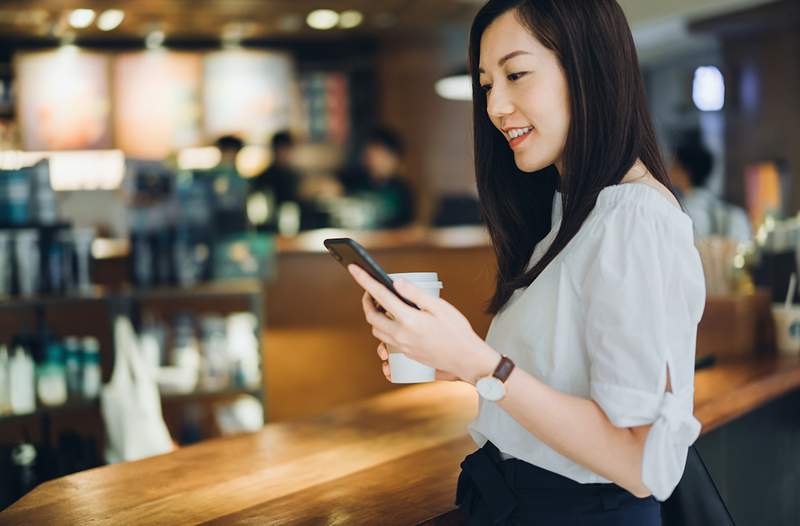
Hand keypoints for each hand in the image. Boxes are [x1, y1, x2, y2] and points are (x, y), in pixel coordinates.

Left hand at [348, 264, 489, 381]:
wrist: (466, 359)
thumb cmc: (456, 330)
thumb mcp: (439, 307)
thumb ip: (415, 294)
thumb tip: (396, 282)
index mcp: (409, 319)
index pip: (380, 295)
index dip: (364, 280)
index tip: (353, 268)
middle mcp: (401, 335)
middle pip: (371, 317)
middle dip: (366, 301)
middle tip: (371, 290)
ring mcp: (402, 347)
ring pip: (376, 331)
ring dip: (375, 316)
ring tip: (383, 305)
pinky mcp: (406, 354)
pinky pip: (386, 342)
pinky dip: (384, 330)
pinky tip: (393, 324)